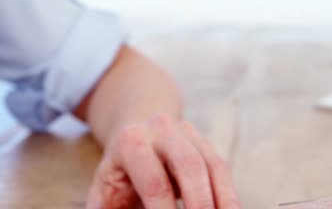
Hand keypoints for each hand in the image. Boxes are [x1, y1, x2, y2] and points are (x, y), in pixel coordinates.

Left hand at [86, 114, 240, 208]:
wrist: (133, 137)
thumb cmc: (117, 176)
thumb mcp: (103, 191)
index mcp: (130, 143)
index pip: (154, 183)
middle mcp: (160, 130)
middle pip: (189, 166)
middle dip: (200, 205)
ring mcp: (186, 132)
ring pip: (213, 166)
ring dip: (222, 202)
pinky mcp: (204, 142)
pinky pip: (222, 169)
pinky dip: (228, 197)